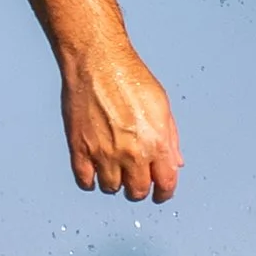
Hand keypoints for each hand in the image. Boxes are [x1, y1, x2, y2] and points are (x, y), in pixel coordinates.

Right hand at [57, 37, 182, 198]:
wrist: (97, 62)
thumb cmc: (130, 77)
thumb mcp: (162, 106)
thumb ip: (170, 139)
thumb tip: (175, 163)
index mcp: (155, 143)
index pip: (165, 184)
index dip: (164, 192)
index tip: (160, 193)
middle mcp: (131, 153)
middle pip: (136, 192)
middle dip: (139, 188)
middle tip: (137, 179)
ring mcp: (103, 153)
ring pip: (110, 188)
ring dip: (115, 182)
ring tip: (115, 168)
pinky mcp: (79, 149)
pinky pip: (85, 181)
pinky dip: (90, 180)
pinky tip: (95, 169)